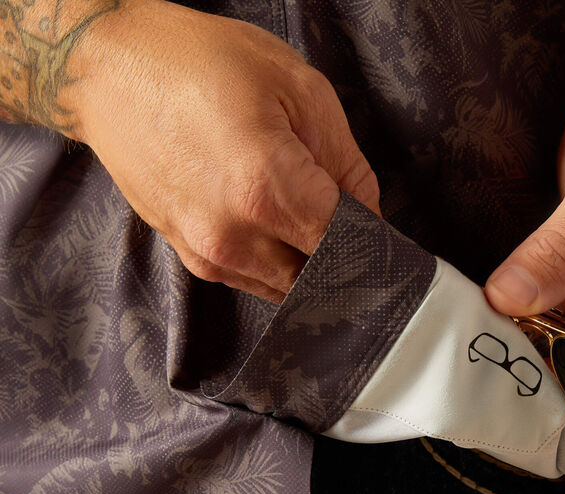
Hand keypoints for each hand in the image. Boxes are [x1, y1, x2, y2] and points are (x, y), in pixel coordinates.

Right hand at [69, 0, 378, 301]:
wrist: (110, 71)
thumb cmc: (198, 64)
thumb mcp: (299, 90)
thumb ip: (348, 165)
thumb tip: (370, 217)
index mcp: (267, 189)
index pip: (350, 247)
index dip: (374, 242)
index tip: (382, 234)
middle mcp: (236, 235)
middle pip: (321, 275)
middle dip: (344, 256)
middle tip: (351, 226)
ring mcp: (210, 253)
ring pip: (289, 286)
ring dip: (308, 263)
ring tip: (304, 217)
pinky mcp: (193, 258)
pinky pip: (255, 280)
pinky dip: (276, 264)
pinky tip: (273, 226)